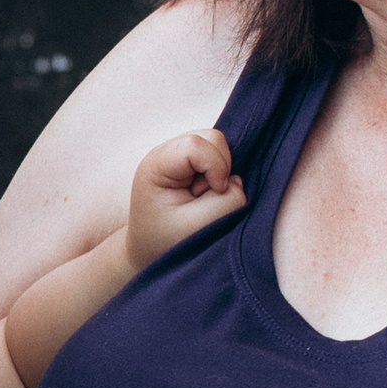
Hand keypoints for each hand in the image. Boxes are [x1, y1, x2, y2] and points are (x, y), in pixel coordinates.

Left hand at [126, 127, 244, 268]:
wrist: (149, 249)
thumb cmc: (167, 240)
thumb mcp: (199, 225)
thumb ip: (228, 201)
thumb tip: (237, 180)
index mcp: (156, 165)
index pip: (196, 144)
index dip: (216, 166)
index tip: (213, 193)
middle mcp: (164, 153)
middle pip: (212, 138)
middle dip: (221, 167)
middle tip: (204, 196)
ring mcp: (177, 154)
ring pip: (218, 145)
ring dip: (221, 172)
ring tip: (202, 197)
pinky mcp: (190, 162)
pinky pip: (218, 156)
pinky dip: (220, 174)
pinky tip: (205, 192)